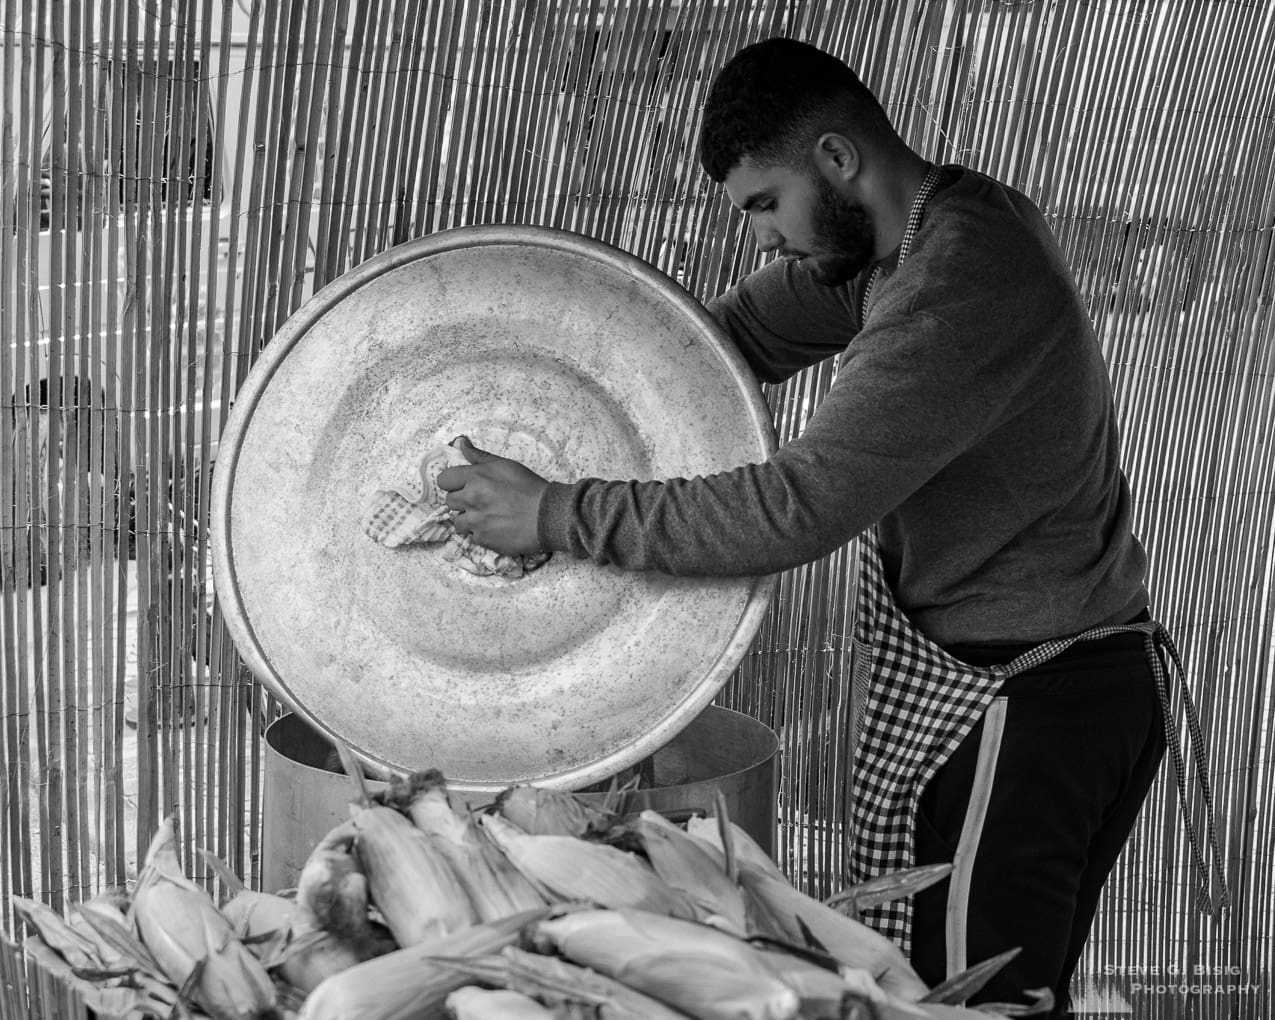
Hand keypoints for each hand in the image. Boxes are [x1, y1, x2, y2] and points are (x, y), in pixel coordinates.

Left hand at [436, 436, 548, 554]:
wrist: (548, 516)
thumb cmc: (530, 488)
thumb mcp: (506, 465)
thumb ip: (479, 456)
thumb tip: (459, 443)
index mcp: (475, 478)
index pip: (444, 480)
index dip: (453, 483)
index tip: (463, 486)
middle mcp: (471, 499)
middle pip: (450, 501)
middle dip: (463, 501)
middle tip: (482, 501)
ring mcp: (475, 521)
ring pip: (458, 522)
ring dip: (469, 519)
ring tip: (489, 516)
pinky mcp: (482, 539)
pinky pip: (472, 536)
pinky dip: (482, 533)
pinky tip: (497, 528)